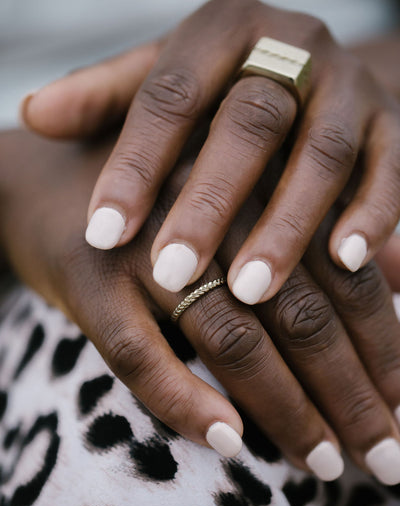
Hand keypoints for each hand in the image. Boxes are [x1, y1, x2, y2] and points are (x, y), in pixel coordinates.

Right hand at [2, 130, 399, 485]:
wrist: (46, 186)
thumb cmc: (162, 205)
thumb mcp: (241, 207)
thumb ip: (316, 237)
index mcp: (261, 188)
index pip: (344, 275)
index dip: (383, 346)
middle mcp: (213, 212)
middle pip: (299, 314)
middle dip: (349, 394)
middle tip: (384, 457)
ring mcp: (147, 248)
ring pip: (230, 337)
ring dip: (283, 410)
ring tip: (320, 464)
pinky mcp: (88, 279)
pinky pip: (137, 355)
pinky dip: (182, 400)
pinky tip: (225, 441)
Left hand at [21, 0, 399, 304]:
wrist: (312, 70)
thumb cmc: (221, 89)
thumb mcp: (162, 80)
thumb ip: (104, 99)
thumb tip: (33, 115)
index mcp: (222, 32)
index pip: (168, 93)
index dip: (134, 165)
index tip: (102, 235)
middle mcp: (290, 49)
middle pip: (249, 123)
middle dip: (211, 203)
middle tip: (172, 274)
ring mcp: (348, 86)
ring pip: (320, 155)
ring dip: (286, 226)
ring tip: (252, 291)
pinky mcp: (394, 125)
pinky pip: (391, 170)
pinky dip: (370, 217)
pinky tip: (344, 265)